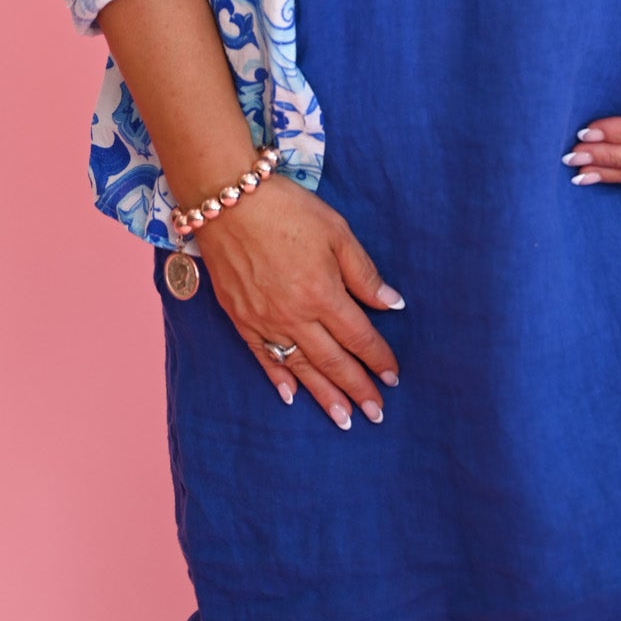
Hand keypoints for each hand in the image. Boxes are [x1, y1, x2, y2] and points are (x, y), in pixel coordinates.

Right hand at [193, 176, 404, 428]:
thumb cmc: (288, 209)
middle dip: (357, 389)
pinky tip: (292, 396)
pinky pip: (263, 357)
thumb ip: (364, 273)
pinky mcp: (240, 319)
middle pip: (333, 361)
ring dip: (324, 395)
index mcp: (324, 294)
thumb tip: (392, 304)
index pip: (359, 336)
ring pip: (300, 368)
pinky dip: (279, 379)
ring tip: (342, 419)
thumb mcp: (337, 232)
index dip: (378, 358)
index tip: (393, 378)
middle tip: (376, 414)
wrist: (227, 201)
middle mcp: (295, 316)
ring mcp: (265, 321)